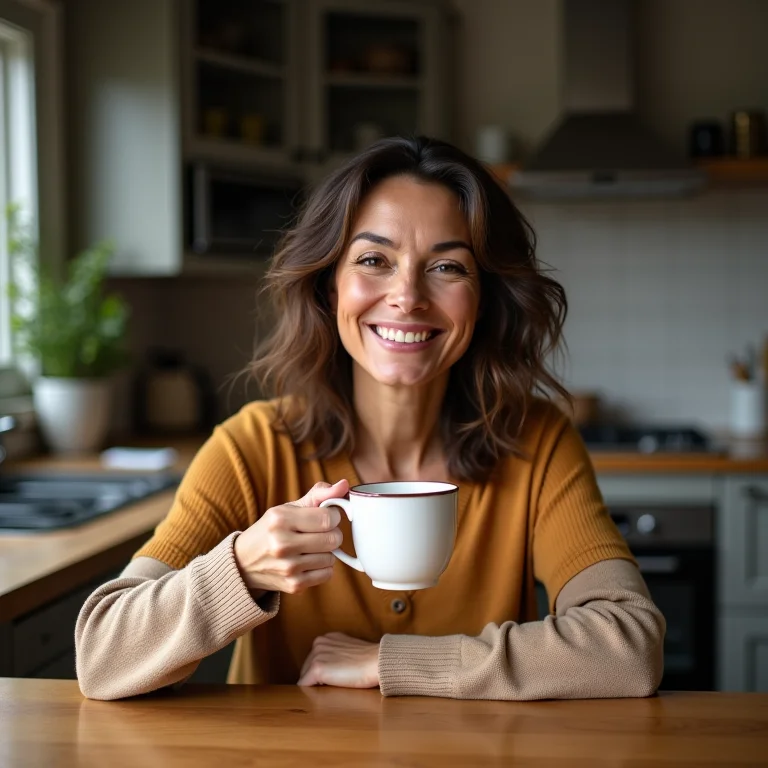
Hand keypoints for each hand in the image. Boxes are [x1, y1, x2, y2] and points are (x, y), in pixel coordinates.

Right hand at [233, 479, 348, 595]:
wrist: (244, 563)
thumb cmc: (272, 529)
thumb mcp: (289, 507)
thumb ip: (319, 494)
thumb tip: (345, 484)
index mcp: (280, 519)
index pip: (328, 518)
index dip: (334, 516)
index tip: (326, 516)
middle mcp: (282, 544)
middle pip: (333, 539)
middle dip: (332, 533)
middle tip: (319, 532)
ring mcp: (288, 568)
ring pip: (332, 558)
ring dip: (326, 552)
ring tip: (309, 547)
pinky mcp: (294, 585)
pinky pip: (327, 574)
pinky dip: (322, 567)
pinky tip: (307, 561)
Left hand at [298, 632, 379, 688]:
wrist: (376, 662)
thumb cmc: (369, 660)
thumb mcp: (349, 650)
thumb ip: (338, 654)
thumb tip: (333, 667)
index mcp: (328, 637)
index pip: (315, 658)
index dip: (322, 671)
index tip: (331, 678)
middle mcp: (319, 642)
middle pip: (307, 666)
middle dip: (315, 678)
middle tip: (331, 685)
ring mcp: (317, 655)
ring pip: (305, 676)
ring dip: (314, 684)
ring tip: (329, 689)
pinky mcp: (317, 668)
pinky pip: (304, 684)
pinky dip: (310, 692)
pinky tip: (323, 694)